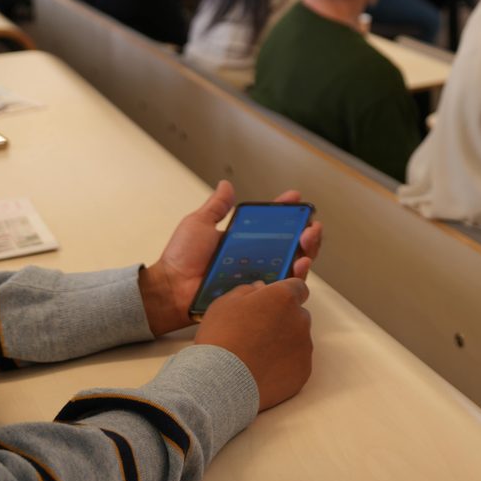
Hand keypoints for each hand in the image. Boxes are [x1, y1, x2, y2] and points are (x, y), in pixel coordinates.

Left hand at [137, 182, 322, 336]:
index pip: (273, 224)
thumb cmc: (181, 258)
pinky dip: (295, 275)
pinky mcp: (258, 295)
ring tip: (307, 241)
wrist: (171, 289)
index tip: (295, 198)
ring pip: (293, 264)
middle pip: (292, 245)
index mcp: (244, 241)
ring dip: (307, 251)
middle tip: (309, 226)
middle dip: (307, 233)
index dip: (287, 210)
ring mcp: (258, 277)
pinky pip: (282, 287)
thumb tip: (226, 185)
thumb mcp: (198, 224)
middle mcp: (256, 259)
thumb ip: (216, 207)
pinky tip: (299, 264)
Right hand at [196, 279, 313, 411]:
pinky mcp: (303, 371)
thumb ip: (248, 290)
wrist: (223, 382)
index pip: (298, 287)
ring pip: (298, 340)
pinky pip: (297, 363)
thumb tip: (260, 289)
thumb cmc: (221, 338)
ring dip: (284, 343)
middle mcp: (300, 320)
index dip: (285, 294)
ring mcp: (304, 347)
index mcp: (283, 298)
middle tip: (258, 333)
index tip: (274, 303)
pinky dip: (284, 366)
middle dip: (283, 320)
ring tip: (257, 356)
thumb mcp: (225, 303)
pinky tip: (263, 370)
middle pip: (297, 315)